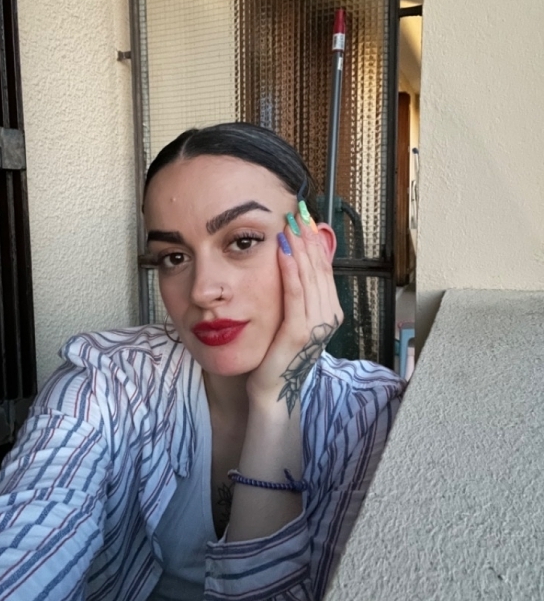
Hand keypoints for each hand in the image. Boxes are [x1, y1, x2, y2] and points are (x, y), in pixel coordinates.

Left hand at [246, 205, 342, 414]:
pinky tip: (283, 252)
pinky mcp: (299, 333)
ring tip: (290, 223)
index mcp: (329, 309)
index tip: (304, 215)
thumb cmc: (276, 351)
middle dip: (308, 236)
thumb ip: (296, 290)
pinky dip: (291, 271)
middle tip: (298, 210)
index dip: (315, 239)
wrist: (271, 390)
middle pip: (320, 267)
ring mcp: (317, 325)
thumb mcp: (290, 315)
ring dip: (300, 247)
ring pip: (310, 277)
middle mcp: (328, 315)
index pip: (324, 266)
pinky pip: (296, 295)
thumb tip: (294, 256)